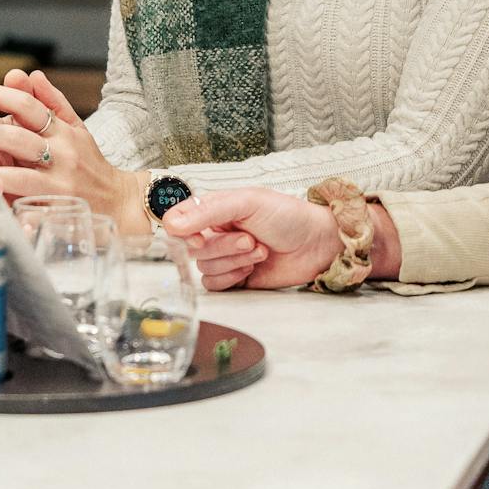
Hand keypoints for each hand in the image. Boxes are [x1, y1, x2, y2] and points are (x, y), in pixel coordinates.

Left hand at [0, 69, 146, 233]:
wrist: (121, 203)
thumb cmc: (90, 163)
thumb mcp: (76, 127)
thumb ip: (51, 101)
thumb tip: (28, 75)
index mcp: (64, 132)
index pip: (29, 107)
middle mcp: (63, 156)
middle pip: (19, 139)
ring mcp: (61, 187)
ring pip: (23, 177)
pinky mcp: (59, 214)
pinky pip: (33, 211)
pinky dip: (11, 208)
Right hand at [162, 188, 340, 290]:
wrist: (316, 244)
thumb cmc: (287, 216)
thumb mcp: (248, 202)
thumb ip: (209, 210)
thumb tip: (171, 222)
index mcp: (215, 210)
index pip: (180, 222)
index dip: (186, 233)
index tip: (202, 236)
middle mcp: (216, 233)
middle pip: (194, 250)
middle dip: (224, 248)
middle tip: (251, 240)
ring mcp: (225, 258)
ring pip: (205, 269)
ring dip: (234, 262)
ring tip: (260, 251)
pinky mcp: (235, 279)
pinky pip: (215, 286)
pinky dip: (232, 278)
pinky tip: (253, 269)